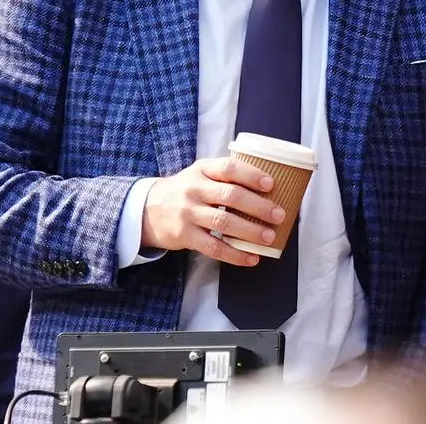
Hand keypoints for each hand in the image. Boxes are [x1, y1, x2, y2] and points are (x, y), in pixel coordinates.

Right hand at [141, 157, 286, 266]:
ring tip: (269, 237)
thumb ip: (226, 176)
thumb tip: (269, 187)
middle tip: (279, 215)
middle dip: (259, 206)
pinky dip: (235, 254)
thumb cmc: (185, 190)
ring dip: (250, 231)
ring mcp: (188, 212)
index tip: (271, 184)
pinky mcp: (184, 235)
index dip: (252, 175)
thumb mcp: (200, 174)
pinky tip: (251, 258)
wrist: (146, 209)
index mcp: (203, 169)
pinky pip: (213, 247)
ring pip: (223, 222)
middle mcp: (194, 189)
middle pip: (230, 196)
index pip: (229, 168)